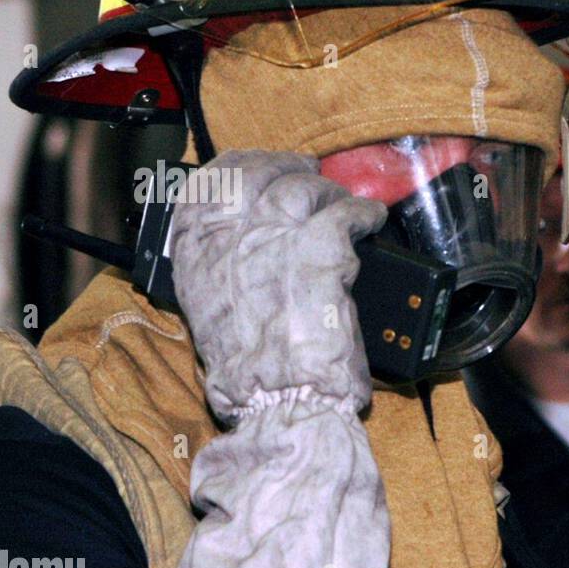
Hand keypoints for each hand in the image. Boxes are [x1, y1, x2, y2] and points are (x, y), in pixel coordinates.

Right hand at [170, 151, 387, 421]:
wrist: (280, 401)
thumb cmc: (251, 377)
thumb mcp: (212, 323)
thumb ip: (222, 281)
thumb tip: (244, 259)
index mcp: (196, 257)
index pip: (207, 188)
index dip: (236, 169)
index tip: (255, 167)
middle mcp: (229, 237)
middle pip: (256, 175)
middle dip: (283, 166)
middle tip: (306, 169)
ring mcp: (275, 237)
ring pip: (303, 188)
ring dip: (326, 192)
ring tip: (342, 204)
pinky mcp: (320, 247)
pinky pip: (347, 211)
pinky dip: (364, 212)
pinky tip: (372, 218)